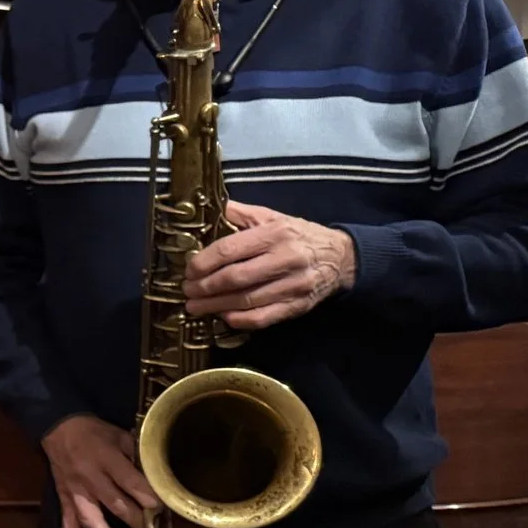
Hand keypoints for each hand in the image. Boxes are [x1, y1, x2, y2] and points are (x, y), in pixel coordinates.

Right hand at [42, 413, 156, 527]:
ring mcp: (76, 491)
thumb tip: (157, 477)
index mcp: (106, 458)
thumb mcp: (119, 435)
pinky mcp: (65, 499)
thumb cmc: (94, 432)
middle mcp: (90, 478)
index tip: (161, 509)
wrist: (58, 428)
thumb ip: (136, 456)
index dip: (145, 496)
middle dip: (135, 522)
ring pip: (91, 519)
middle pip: (115, 504)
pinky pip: (68, 523)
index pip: (128, 481)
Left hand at [183, 201, 355, 329]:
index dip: (204, 262)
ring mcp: (294, 285)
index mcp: (275, 233)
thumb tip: (205, 208)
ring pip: (247, 300)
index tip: (188, 269)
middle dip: (205, 287)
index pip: (230, 249)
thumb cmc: (298, 235)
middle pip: (236, 278)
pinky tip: (222, 317)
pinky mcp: (298, 306)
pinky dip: (239, 320)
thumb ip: (239, 214)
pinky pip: (264, 318)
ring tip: (195, 306)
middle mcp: (286, 259)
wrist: (341, 257)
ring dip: (215, 306)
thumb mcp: (271, 216)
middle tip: (187, 291)